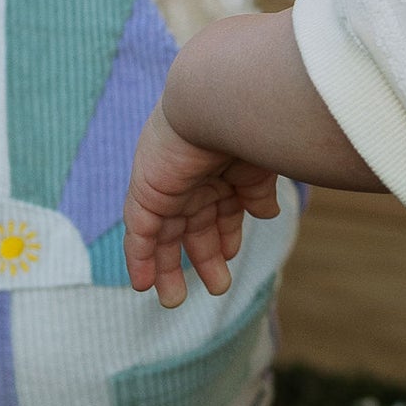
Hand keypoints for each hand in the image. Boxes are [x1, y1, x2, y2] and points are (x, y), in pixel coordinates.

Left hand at [123, 105, 280, 306]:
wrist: (218, 105)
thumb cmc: (247, 128)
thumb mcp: (258, 167)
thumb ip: (256, 191)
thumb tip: (266, 214)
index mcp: (219, 171)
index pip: (219, 210)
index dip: (224, 235)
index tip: (231, 256)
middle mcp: (191, 180)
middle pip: (192, 226)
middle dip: (203, 257)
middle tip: (215, 287)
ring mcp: (167, 187)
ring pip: (164, 236)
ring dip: (168, 268)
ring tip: (174, 300)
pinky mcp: (147, 194)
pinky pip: (139, 234)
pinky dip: (140, 259)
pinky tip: (142, 284)